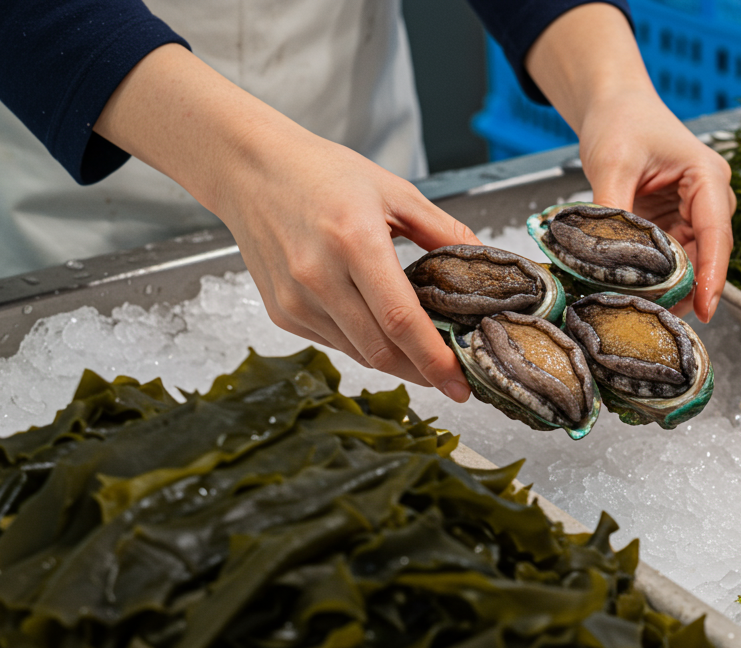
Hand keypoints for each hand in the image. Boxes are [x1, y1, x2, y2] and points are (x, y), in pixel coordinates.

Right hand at [217, 128, 475, 397]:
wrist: (250, 170)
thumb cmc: (323, 174)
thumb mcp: (395, 192)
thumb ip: (445, 233)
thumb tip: (490, 266)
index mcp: (354, 241)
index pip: (401, 320)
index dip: (435, 360)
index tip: (461, 383)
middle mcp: (319, 277)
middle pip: (382, 351)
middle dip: (423, 372)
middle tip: (453, 375)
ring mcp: (295, 300)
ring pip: (360, 354)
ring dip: (396, 361)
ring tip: (424, 352)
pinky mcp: (283, 313)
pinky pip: (336, 344)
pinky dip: (365, 344)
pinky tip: (381, 328)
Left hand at [525, 4, 735, 321]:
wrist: (613, 104)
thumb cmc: (620, 121)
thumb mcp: (612, 162)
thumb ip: (611, 208)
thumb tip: (602, 257)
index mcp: (708, 176)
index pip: (716, 233)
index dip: (713, 274)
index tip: (708, 309)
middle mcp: (710, 197)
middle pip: (706, 254)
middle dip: (688, 288)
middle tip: (661, 319)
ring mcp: (693, 212)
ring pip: (689, 261)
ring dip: (670, 285)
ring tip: (646, 311)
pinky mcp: (674, 222)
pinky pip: (670, 257)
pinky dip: (655, 274)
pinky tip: (638, 292)